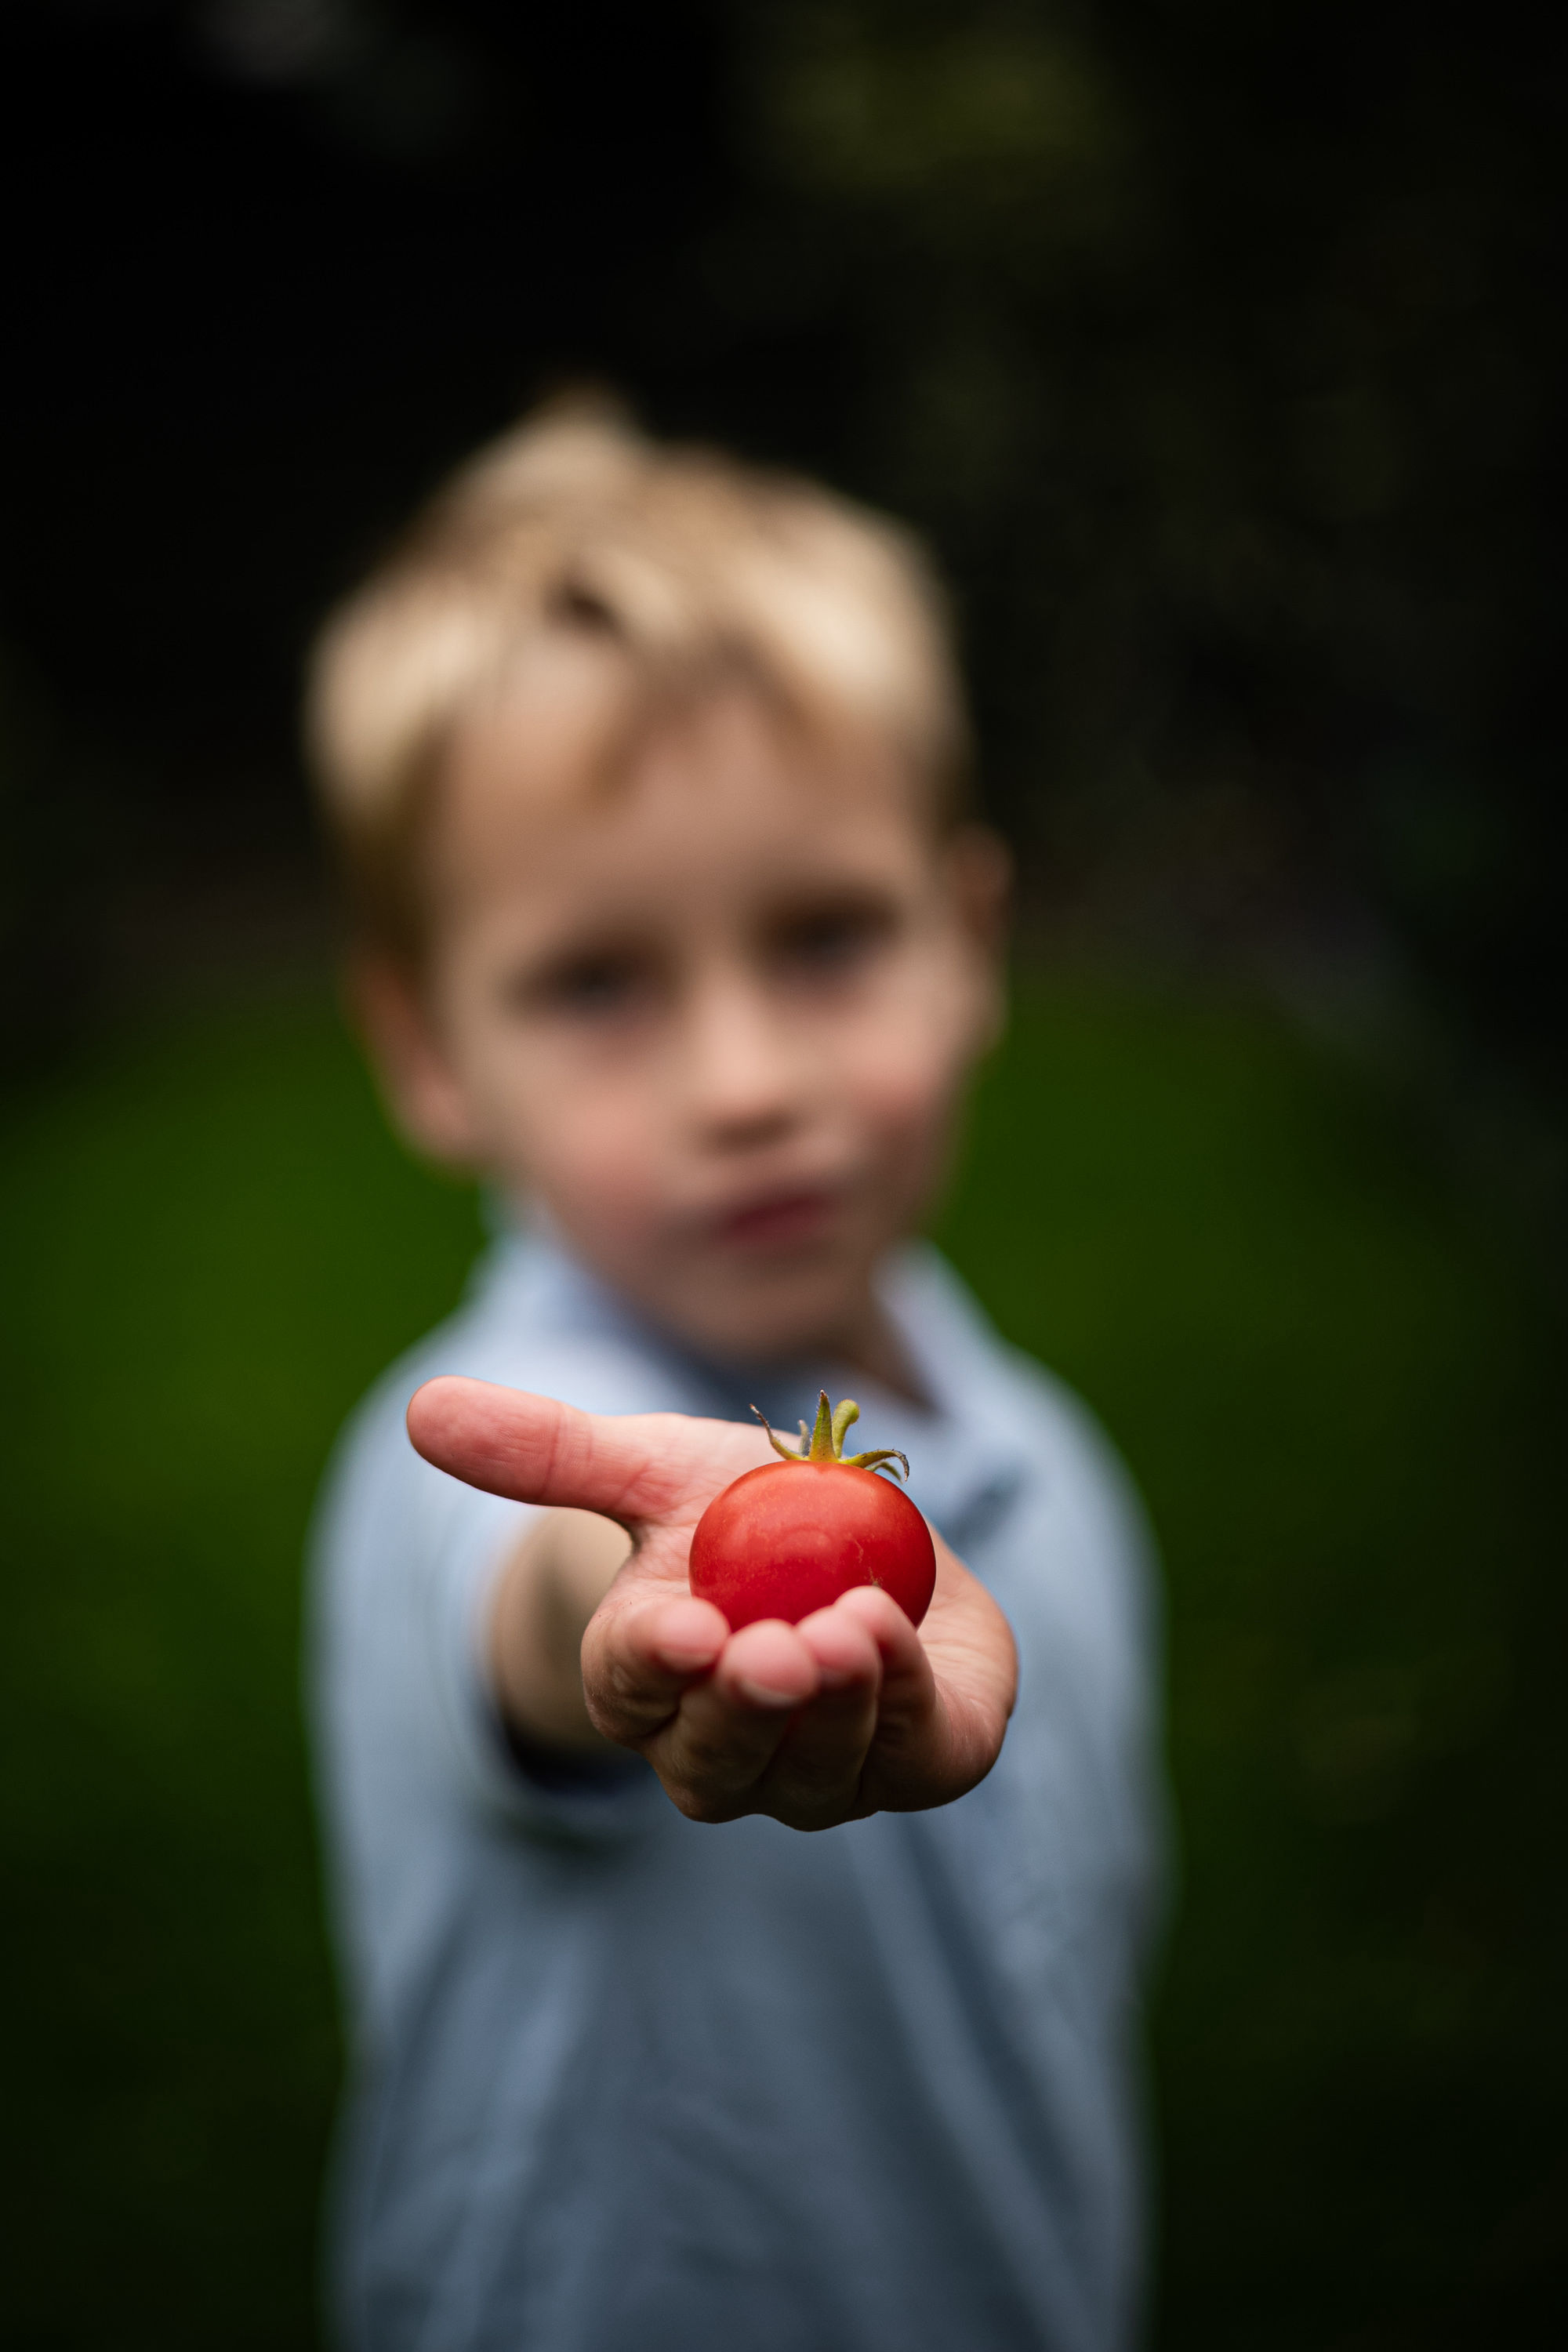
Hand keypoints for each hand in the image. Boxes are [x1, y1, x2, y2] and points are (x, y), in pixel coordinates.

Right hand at [407, 1379, 1017, 1829]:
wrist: (872, 1544)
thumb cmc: (745, 1509)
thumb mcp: (655, 1466)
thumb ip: (551, 1451)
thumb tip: (423, 1406)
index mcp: (648, 1682)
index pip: (631, 1687)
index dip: (652, 1662)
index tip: (680, 1629)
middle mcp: (725, 1751)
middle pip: (715, 1760)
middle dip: (743, 1710)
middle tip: (768, 1651)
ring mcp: (822, 1774)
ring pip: (815, 1774)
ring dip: (834, 1709)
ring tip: (847, 1630)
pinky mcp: (923, 1761)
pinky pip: (916, 1756)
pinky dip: (908, 1702)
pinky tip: (897, 1635)